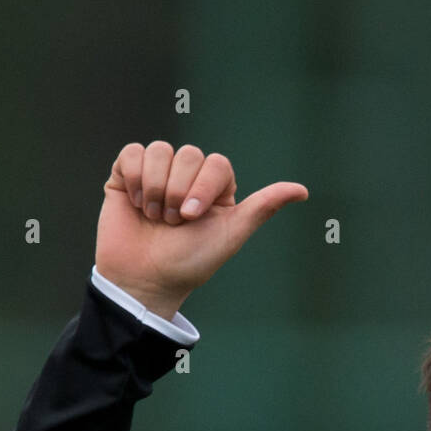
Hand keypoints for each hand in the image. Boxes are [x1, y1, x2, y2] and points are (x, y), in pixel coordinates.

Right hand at [95, 141, 307, 316]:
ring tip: (155, 217)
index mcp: (215, 189)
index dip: (203, 186)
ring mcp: (157, 174)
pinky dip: (134, 179)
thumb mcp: (231, 235)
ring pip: (160, 151)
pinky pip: (133, 153)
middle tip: (174, 223)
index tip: (192, 217)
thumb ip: (263, 209)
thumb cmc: (190, 262)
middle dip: (178, 192)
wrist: (144, 279)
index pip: (216, 163)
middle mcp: (187, 177)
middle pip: (188, 154)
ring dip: (155, 189)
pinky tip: (137, 204)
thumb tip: (303, 191)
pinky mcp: (127, 175)